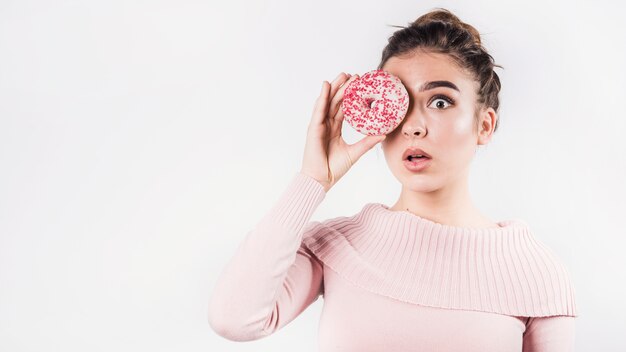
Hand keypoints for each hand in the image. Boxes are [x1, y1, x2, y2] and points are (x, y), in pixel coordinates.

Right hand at [300, 72, 385, 192]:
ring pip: (327, 101)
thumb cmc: (334, 168)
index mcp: (334, 128)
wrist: (322, 179)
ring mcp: (319, 125)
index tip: (360, 85)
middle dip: (344, 87)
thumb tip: (383, 134)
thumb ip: (367, 142)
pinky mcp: (313, 128)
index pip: (343, 108)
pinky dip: (322, 97)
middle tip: (355, 75)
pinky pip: (318, 109)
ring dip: (334, 87)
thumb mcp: (355, 152)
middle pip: (335, 101)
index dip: (351, 96)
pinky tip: (326, 86)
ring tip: (343, 75)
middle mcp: (326, 124)